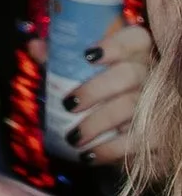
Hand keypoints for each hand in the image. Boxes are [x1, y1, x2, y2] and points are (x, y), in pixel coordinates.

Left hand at [72, 19, 153, 166]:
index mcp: (139, 52)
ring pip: (132, 108)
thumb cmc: (109, 88)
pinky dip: (111, 150)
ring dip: (98, 124)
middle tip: (68, 104)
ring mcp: (160, 103)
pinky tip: (89, 156)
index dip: (115, 45)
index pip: (136, 39)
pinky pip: (139, 141)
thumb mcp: (88, 68)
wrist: (139, 127)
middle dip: (95, 90)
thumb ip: (63, 56)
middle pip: (128, 75)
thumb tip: (35, 46)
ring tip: (72, 137)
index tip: (88, 55)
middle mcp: (153, 73)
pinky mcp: (161, 133)